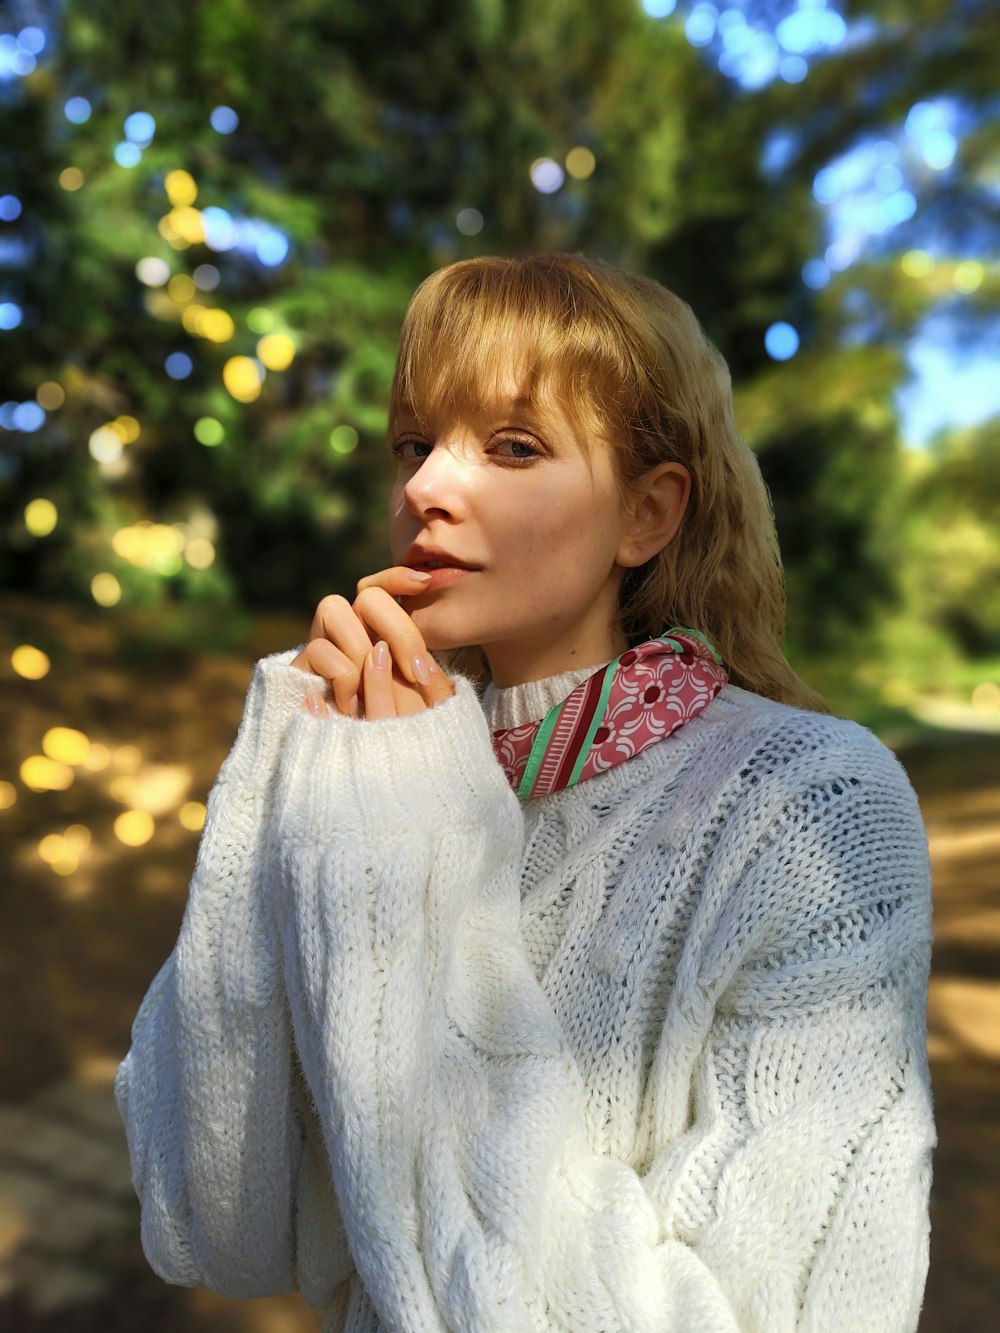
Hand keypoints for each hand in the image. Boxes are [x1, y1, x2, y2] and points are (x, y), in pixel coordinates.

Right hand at [291, 566, 454, 719]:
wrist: (348, 769)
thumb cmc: (392, 734)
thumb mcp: (418, 701)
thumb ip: (423, 670)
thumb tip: (432, 641)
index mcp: (375, 631)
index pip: (383, 585)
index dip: (398, 576)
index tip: (426, 583)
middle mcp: (346, 630)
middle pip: (368, 596)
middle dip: (399, 630)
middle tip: (416, 674)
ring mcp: (319, 645)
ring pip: (335, 609)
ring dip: (364, 652)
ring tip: (379, 694)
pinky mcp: (297, 667)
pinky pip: (321, 650)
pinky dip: (343, 677)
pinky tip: (353, 706)